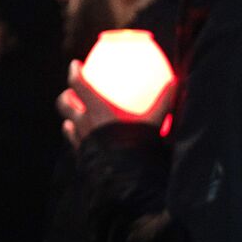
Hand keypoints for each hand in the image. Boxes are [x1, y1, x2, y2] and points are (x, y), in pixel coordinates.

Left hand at [57, 59, 174, 148]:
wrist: (124, 176)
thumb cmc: (138, 145)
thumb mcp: (154, 122)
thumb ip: (164, 102)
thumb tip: (176, 82)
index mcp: (98, 109)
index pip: (78, 84)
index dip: (74, 72)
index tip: (75, 65)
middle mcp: (85, 122)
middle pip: (64, 104)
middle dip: (66, 97)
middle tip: (72, 93)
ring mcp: (82, 140)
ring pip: (68, 124)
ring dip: (70, 118)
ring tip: (76, 117)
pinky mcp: (83, 156)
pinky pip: (75, 142)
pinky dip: (77, 136)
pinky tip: (84, 138)